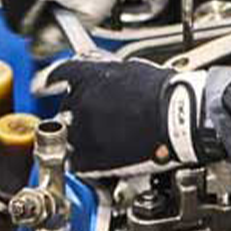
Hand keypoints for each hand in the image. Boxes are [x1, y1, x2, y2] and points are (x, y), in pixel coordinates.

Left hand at [47, 58, 226, 173]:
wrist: (181, 118)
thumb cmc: (168, 93)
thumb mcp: (136, 71)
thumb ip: (111, 74)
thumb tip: (107, 76)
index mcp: (91, 77)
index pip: (61, 74)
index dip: (54, 79)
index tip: (49, 83)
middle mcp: (81, 102)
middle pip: (65, 107)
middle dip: (78, 111)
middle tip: (98, 115)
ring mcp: (83, 131)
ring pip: (68, 135)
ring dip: (80, 135)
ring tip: (103, 137)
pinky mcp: (91, 157)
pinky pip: (75, 160)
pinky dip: (84, 159)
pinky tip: (100, 155)